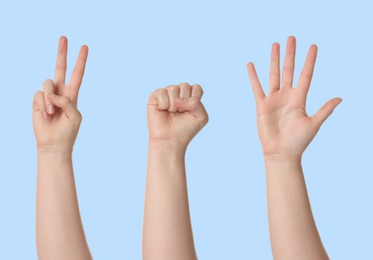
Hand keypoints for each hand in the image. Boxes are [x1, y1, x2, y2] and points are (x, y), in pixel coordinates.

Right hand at [33, 36, 88, 151]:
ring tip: (51, 113)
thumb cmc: (68, 131)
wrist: (54, 143)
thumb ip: (67, 101)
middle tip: (64, 37)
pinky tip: (45, 114)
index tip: (84, 46)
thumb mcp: (75, 116)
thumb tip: (52, 93)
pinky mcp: (37, 101)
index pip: (77, 74)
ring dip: (50, 99)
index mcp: (73, 95)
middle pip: (60, 68)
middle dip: (62, 53)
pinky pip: (39, 94)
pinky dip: (42, 104)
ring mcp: (48, 96)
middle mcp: (60, 92)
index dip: (80, 61)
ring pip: (48, 83)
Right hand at [147, 83, 207, 149]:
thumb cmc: (186, 129)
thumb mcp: (201, 117)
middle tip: (180, 113)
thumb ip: (197, 103)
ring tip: (171, 113)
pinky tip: (162, 110)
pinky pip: (162, 92)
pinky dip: (164, 104)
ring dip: (174, 105)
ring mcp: (167, 94)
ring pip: (173, 88)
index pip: (196, 88)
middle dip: (184, 103)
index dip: (195, 100)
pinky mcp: (155, 97)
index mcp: (190, 96)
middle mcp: (178, 93)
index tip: (191, 112)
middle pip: (185, 86)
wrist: (171, 140)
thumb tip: (178, 99)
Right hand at [247, 36, 340, 159]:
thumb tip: (339, 98)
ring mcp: (274, 99)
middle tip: (292, 38)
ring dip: (274, 60)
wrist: (281, 153)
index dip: (309, 61)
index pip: (305, 75)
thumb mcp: (313, 124)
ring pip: (274, 75)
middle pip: (289, 70)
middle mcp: (287, 96)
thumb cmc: (298, 141)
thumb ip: (324, 110)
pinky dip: (253, 76)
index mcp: (300, 99)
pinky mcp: (262, 105)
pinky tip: (251, 65)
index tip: (313, 46)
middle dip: (291, 54)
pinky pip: (257, 87)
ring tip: (275, 45)